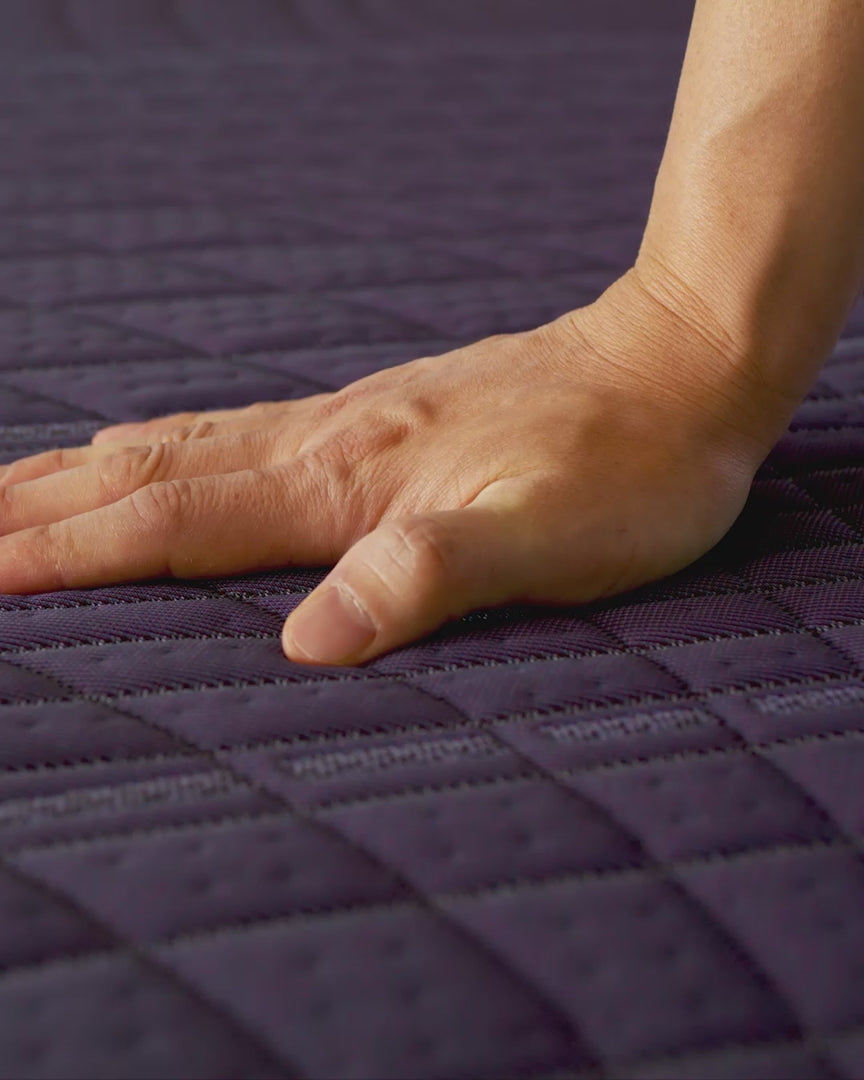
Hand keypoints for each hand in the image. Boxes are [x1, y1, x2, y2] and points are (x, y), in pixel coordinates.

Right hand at [0, 268, 776, 664]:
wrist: (678, 367)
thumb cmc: (625, 466)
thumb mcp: (543, 539)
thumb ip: (424, 577)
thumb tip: (304, 643)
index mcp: (349, 482)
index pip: (179, 521)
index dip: (74, 552)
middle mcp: (327, 442)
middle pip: (151, 473)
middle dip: (43, 505)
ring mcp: (346, 422)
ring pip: (181, 442)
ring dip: (82, 469)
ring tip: (9, 486)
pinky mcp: (374, 419)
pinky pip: (233, 429)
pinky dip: (159, 446)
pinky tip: (140, 449)